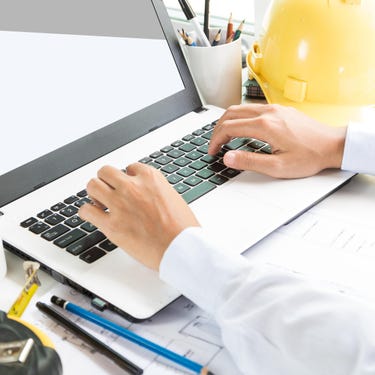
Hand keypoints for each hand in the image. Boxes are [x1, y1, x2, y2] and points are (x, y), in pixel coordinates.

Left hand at [79, 163, 199, 269]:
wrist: (181, 248)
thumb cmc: (182, 228)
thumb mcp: (173, 197)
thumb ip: (156, 191)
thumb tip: (146, 194)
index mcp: (150, 178)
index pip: (130, 167)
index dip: (127, 178)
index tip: (128, 185)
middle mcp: (132, 187)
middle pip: (105, 171)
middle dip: (106, 181)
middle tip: (109, 191)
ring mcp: (120, 204)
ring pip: (92, 185)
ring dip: (95, 193)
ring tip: (99, 202)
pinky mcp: (111, 224)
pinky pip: (86, 211)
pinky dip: (86, 212)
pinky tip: (92, 216)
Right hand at [208, 104, 346, 177]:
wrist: (332, 145)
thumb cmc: (309, 157)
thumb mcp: (278, 167)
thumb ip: (249, 162)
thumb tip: (228, 158)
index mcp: (265, 126)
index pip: (229, 127)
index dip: (216, 140)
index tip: (213, 151)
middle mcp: (268, 112)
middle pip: (231, 114)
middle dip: (218, 129)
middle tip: (214, 144)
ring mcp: (274, 109)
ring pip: (240, 108)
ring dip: (228, 121)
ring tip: (224, 136)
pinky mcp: (280, 110)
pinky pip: (252, 108)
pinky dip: (240, 117)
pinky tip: (242, 129)